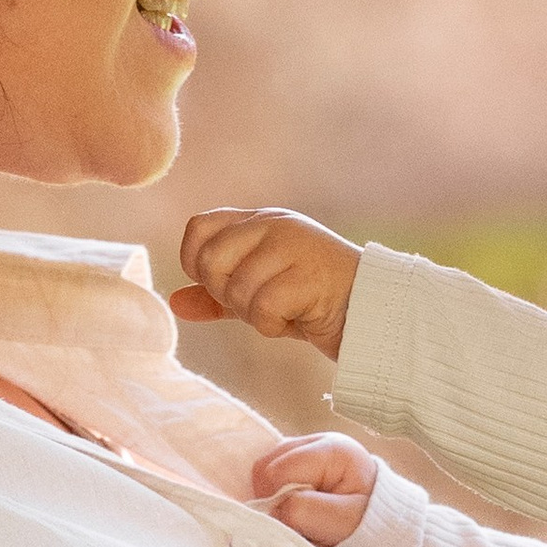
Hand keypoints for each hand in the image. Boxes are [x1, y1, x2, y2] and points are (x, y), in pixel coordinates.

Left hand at [174, 208, 361, 356]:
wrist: (373, 312)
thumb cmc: (313, 302)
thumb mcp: (258, 296)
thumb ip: (217, 296)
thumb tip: (173, 303)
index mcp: (259, 220)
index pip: (198, 229)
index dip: (197, 265)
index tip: (225, 286)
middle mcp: (273, 224)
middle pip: (209, 259)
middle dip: (226, 294)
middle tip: (259, 303)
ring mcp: (292, 245)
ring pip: (236, 288)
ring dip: (255, 315)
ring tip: (286, 312)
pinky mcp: (308, 274)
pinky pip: (263, 307)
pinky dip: (273, 326)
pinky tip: (298, 320)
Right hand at [255, 430, 377, 546]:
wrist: (385, 522)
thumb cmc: (369, 522)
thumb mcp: (344, 522)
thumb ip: (307, 512)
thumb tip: (273, 508)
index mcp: (333, 449)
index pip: (278, 471)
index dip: (277, 500)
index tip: (299, 523)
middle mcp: (317, 440)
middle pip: (266, 466)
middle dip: (274, 498)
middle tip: (301, 520)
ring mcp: (305, 448)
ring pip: (264, 470)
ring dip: (274, 498)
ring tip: (302, 514)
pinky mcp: (297, 460)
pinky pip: (269, 477)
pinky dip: (276, 495)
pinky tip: (297, 506)